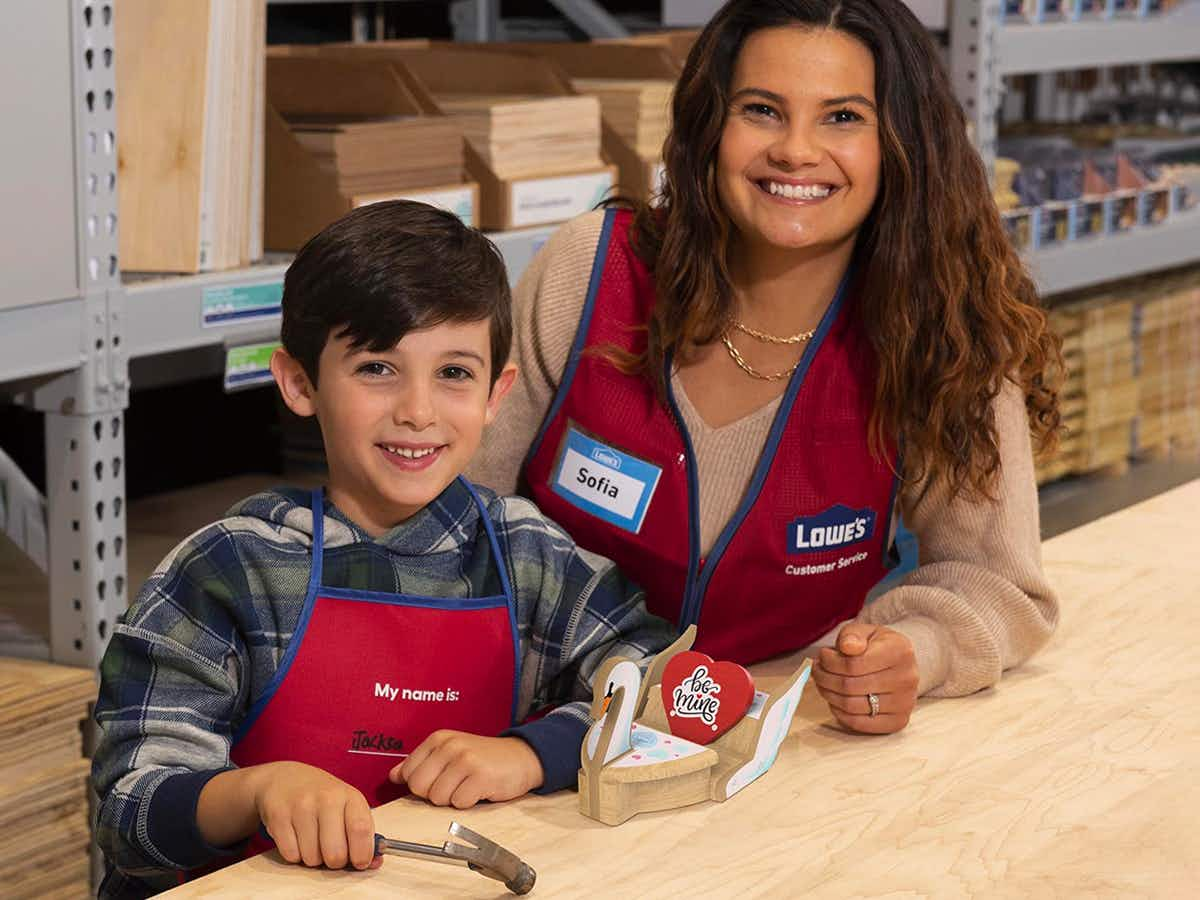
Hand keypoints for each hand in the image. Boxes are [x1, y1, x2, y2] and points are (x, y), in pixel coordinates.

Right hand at [252, 761, 380, 869]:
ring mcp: (301, 806)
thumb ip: (362, 834)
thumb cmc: (322, 797)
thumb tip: (374, 863)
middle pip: (335, 853)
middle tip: (332, 851)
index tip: (360, 863)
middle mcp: (327, 798)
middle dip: (335, 862)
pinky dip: (294, 854)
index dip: (362, 854)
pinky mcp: (279, 816)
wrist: (285, 778)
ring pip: (312, 858)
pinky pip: (291, 855)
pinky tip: (296, 837)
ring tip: (312, 840)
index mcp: (350, 796)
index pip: (361, 829)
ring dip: (313, 858)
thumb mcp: (348, 806)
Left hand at [391, 732, 543, 808]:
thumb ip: (420, 763)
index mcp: (438, 739)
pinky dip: (468, 803)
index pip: (409, 774)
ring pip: (438, 798)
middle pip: (419, 787)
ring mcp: (466, 760)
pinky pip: (459, 803)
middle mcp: (450, 746)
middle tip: (454, 785)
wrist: (520, 757)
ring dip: (453, 799)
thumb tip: (393, 776)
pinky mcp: (481, 776)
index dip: (422, 785)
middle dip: (434, 794)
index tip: (439, 779)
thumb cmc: (482, 758)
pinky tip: (479, 790)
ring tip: (467, 786)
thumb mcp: (449, 753)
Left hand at [812, 623, 918, 733]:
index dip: (830, 662)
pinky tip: (835, 700)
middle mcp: (907, 678)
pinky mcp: (898, 721)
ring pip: (851, 706)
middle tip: (817, 671)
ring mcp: (905, 703)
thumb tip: (847, 646)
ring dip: (829, 695)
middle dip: (825, 678)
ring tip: (823, 683)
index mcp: (899, 651)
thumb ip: (852, 635)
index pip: (853, 664)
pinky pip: (859, 724)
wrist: (900, 663)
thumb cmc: (876, 646)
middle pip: (850, 686)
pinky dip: (840, 713)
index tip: (822, 656)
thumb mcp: (864, 631)